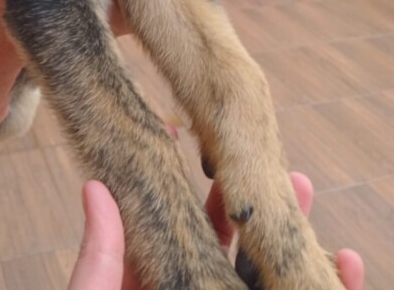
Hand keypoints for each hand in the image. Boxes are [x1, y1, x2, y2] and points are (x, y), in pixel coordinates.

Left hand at [69, 174, 364, 289]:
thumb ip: (99, 260)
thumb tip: (95, 187)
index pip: (184, 239)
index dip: (207, 201)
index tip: (226, 164)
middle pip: (236, 259)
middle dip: (262, 220)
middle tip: (289, 179)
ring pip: (268, 287)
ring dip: (297, 253)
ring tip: (315, 213)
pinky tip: (345, 268)